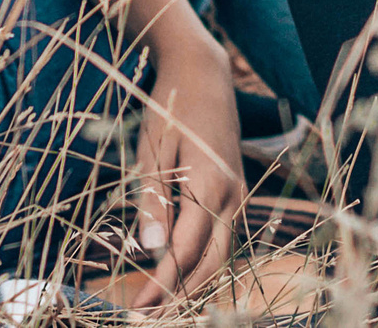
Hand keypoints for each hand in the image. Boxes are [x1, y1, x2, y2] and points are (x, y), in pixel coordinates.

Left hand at [127, 29, 244, 308]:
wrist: (204, 74)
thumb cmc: (171, 110)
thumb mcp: (152, 153)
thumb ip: (153, 203)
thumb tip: (149, 251)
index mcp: (209, 187)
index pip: (185, 252)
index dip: (162, 285)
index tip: (139, 308)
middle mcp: (232, 196)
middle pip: (212, 262)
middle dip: (183, 293)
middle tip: (151, 315)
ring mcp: (238, 193)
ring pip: (222, 252)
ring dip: (195, 280)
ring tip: (164, 301)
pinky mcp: (235, 190)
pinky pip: (224, 235)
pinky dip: (204, 259)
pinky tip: (182, 270)